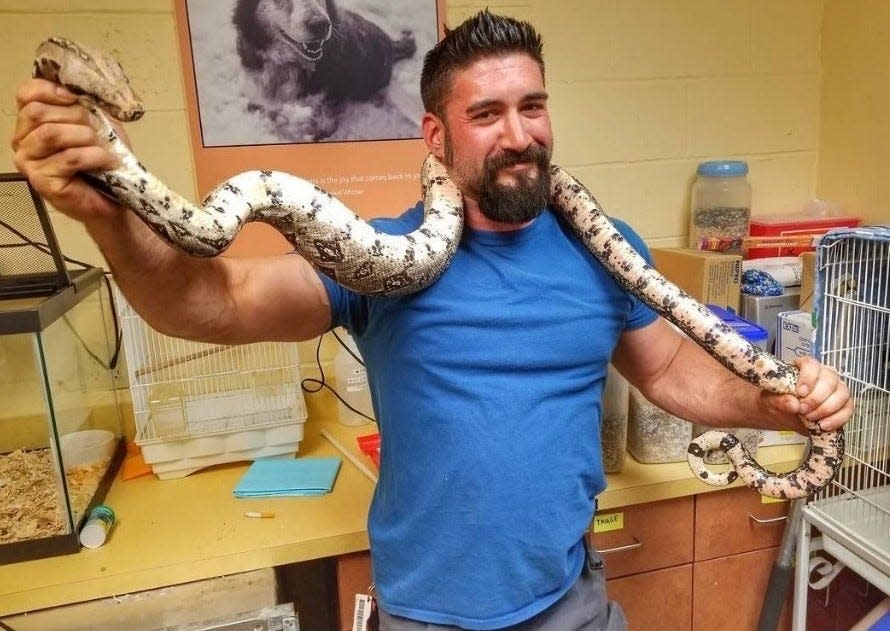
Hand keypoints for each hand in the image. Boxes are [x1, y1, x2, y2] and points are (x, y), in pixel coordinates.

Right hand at [11, 78, 122, 223]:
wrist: (115, 197)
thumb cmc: (103, 160)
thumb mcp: (98, 123)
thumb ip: (85, 104)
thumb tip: (82, 86)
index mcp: (31, 123)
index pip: (26, 94)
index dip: (50, 90)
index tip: (75, 98)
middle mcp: (22, 141)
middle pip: (38, 113)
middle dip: (75, 117)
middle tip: (98, 132)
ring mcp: (29, 163)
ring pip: (51, 134)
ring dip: (85, 137)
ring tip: (103, 148)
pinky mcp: (42, 182)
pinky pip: (69, 158)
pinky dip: (94, 156)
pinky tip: (107, 161)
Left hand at [763, 356, 852, 432]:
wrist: (786, 415)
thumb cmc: (779, 400)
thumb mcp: (771, 400)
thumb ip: (778, 400)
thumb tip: (793, 404)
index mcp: (804, 367)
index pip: (811, 364)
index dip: (808, 378)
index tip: (800, 393)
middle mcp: (824, 374)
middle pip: (830, 380)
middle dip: (817, 398)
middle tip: (803, 410)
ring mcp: (837, 388)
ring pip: (842, 394)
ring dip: (827, 409)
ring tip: (811, 418)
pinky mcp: (844, 404)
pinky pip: (848, 409)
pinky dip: (837, 419)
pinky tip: (823, 425)